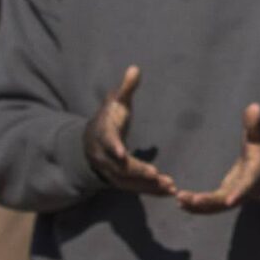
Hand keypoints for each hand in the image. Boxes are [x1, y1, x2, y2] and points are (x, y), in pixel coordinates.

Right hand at [83, 66, 177, 196]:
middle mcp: (104, 156)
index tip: (121, 154)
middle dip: (137, 172)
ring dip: (148, 186)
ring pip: (127, 182)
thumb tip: (135, 68)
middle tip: (156, 175)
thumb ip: (125, 88)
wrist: (90, 143)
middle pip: (119, 167)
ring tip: (170, 187)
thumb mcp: (115, 103)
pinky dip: (151, 191)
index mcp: (102, 134)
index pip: (106, 141)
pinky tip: (168, 192)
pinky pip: (134, 188)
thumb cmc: (108, 119)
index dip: (113, 147)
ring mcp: (110, 171)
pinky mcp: (119, 181)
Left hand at [178, 103, 259, 212]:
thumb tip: (254, 107)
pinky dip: (197, 207)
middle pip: (227, 200)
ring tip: (179, 200)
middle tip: (190, 199)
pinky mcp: (225, 196)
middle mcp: (244, 189)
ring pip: (216, 206)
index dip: (240, 193)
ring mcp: (234, 195)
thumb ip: (255, 123)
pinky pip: (211, 206)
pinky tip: (181, 204)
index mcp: (255, 173)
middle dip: (209, 202)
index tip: (229, 201)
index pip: (248, 184)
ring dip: (198, 206)